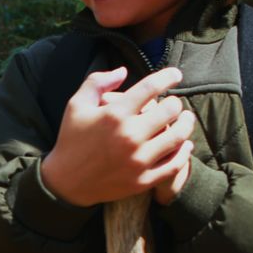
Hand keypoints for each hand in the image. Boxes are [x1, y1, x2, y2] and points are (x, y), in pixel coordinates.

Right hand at [40, 67, 194, 205]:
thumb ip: (97, 82)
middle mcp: (129, 136)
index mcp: (114, 114)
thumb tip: (124, 71)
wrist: (65, 182)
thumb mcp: (76, 105)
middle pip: (170, 110)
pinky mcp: (143, 180)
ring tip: (185, 118)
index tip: (175, 75)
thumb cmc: (71, 139)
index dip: (168, 77)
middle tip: (175, 102)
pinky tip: (185, 144)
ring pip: (177, 136)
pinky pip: (174, 164)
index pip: (151, 87)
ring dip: (187, 124)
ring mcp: (138, 160)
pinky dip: (184, 152)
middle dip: (176, 102)